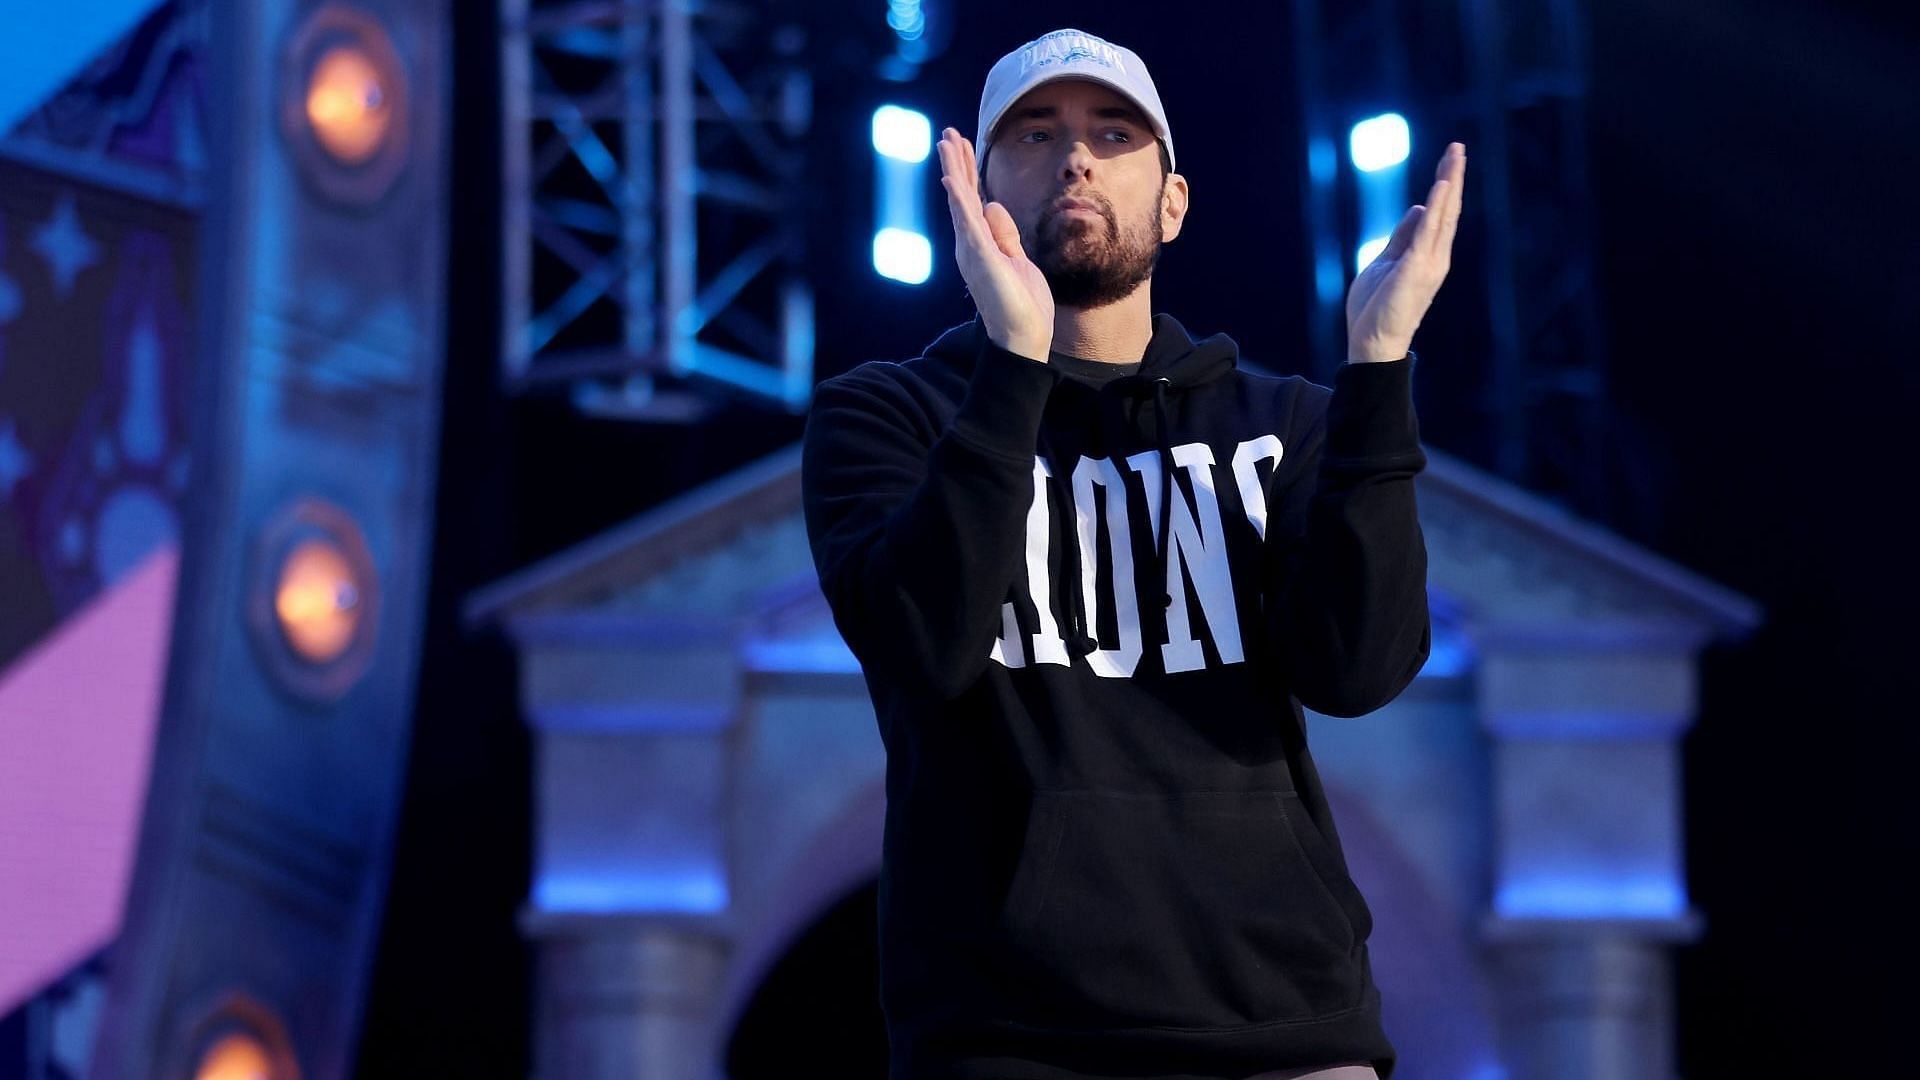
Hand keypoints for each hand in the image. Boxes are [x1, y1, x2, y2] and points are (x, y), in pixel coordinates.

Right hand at [936, 127, 1054, 360]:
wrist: (1024, 337)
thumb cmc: (1022, 304)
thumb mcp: (1017, 259)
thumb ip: (1004, 233)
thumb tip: (992, 203)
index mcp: (980, 244)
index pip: (972, 200)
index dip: (968, 172)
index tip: (963, 145)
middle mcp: (970, 245)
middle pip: (961, 195)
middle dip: (956, 163)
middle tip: (947, 133)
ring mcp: (973, 250)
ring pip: (960, 202)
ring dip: (953, 171)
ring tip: (946, 143)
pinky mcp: (980, 258)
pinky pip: (967, 223)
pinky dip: (958, 200)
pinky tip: (950, 179)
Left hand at [1345, 142, 1465, 362]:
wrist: (1372, 341)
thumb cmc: (1376, 307)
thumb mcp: (1386, 261)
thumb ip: (1403, 236)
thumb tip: (1417, 207)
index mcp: (1427, 255)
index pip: (1439, 213)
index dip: (1444, 185)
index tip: (1450, 158)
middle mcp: (1435, 256)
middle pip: (1447, 209)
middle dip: (1452, 176)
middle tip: (1458, 146)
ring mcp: (1429, 262)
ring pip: (1443, 215)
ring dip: (1449, 182)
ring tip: (1455, 155)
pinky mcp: (1416, 268)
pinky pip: (1428, 231)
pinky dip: (1436, 207)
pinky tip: (1441, 185)